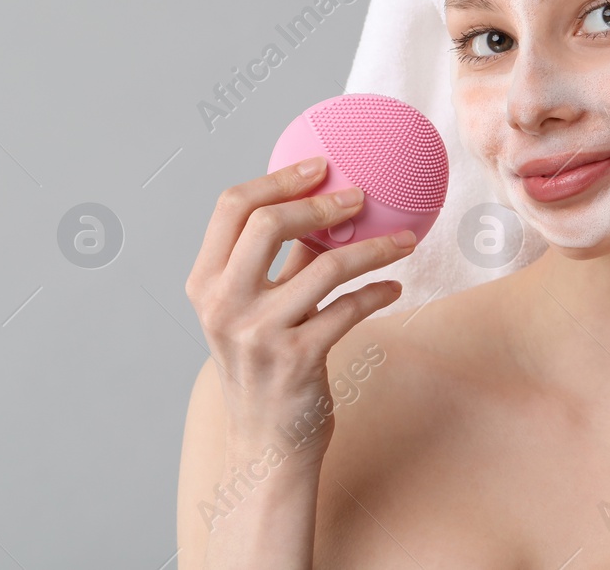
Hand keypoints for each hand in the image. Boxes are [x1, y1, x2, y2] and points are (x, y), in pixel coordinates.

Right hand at [184, 157, 418, 462]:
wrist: (266, 444)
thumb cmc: (265, 366)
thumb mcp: (254, 311)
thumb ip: (279, 262)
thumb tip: (325, 204)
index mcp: (205, 284)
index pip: (231, 208)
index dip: (278, 178)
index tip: (320, 166)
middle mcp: (223, 305)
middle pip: (269, 224)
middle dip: (322, 202)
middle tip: (362, 197)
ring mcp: (258, 334)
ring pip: (324, 265)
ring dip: (374, 247)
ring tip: (404, 240)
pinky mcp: (297, 360)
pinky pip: (349, 308)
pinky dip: (377, 291)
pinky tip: (394, 285)